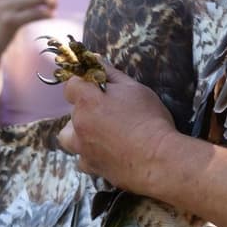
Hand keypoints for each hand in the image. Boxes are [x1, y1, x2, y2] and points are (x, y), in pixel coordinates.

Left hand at [58, 64, 176, 192]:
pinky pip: (82, 159)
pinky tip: (107, 152)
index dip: (83, 83)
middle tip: (110, 111)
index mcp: (88, 100)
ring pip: (69, 137)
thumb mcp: (135, 89)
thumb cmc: (149, 121)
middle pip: (72, 112)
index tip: (95, 85)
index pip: (71, 84)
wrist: (158, 160)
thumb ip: (110, 74)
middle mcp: (79, 124)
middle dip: (86, 109)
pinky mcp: (91, 167)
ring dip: (79, 133)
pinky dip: (90, 154)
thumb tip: (95, 59)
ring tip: (102, 133)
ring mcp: (82, 148)